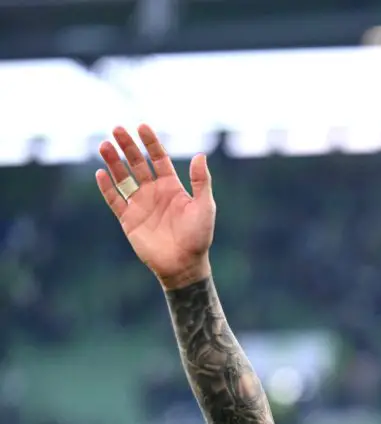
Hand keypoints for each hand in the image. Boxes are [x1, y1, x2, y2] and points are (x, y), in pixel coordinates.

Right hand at [96, 124, 214, 289]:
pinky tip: (100, 172)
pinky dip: (106, 187)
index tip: (141, 126)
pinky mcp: (128, 219)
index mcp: (172, 187)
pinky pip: (114, 200)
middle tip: (116, 129)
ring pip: (123, 178)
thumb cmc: (199, 236)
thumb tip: (200, 155)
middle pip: (137, 164)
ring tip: (104, 145)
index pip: (158, 159)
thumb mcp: (204, 206)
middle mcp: (154, 192)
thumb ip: (201, 181)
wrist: (184, 264)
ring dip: (113, 162)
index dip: (151, 142)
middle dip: (128, 146)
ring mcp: (140, 204)